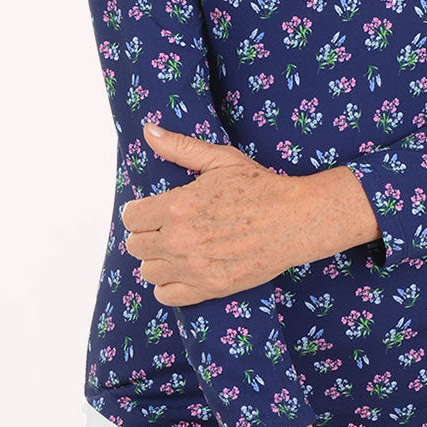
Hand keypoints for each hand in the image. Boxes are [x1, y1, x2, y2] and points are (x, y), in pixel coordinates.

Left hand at [119, 123, 307, 305]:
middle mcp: (180, 239)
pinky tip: (181, 270)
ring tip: (175, 249)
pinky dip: (168, 285)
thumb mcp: (220, 160)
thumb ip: (180, 147)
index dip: (139, 212)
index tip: (151, 211)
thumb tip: (149, 130)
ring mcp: (194, 267)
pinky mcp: (210, 288)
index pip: (131, 218)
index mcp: (178, 205)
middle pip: (135, 246)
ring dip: (156, 259)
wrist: (295, 220)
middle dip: (147, 234)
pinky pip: (167, 295)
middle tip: (166, 228)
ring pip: (147, 271)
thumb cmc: (260, 187)